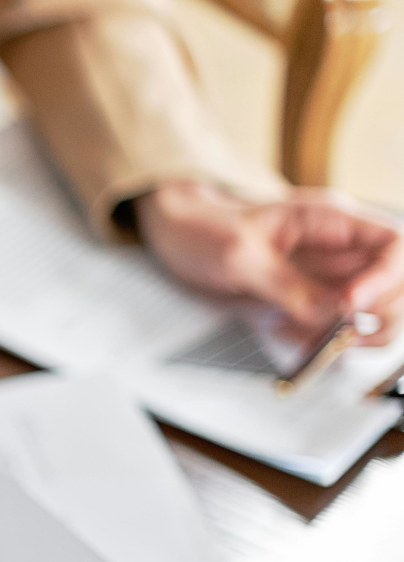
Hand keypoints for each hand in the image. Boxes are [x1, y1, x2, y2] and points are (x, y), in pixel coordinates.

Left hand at [136, 180, 403, 342]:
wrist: (179, 233)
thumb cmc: (206, 227)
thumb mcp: (240, 253)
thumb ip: (288, 284)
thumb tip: (332, 314)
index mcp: (333, 220)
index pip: (396, 245)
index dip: (386, 279)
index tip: (349, 305)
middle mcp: (341, 249)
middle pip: (396, 287)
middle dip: (371, 315)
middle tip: (329, 330)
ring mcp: (331, 276)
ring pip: (374, 313)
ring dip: (345, 334)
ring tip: (294, 330)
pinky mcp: (313, 300)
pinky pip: (339, 328)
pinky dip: (320, 340)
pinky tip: (284, 331)